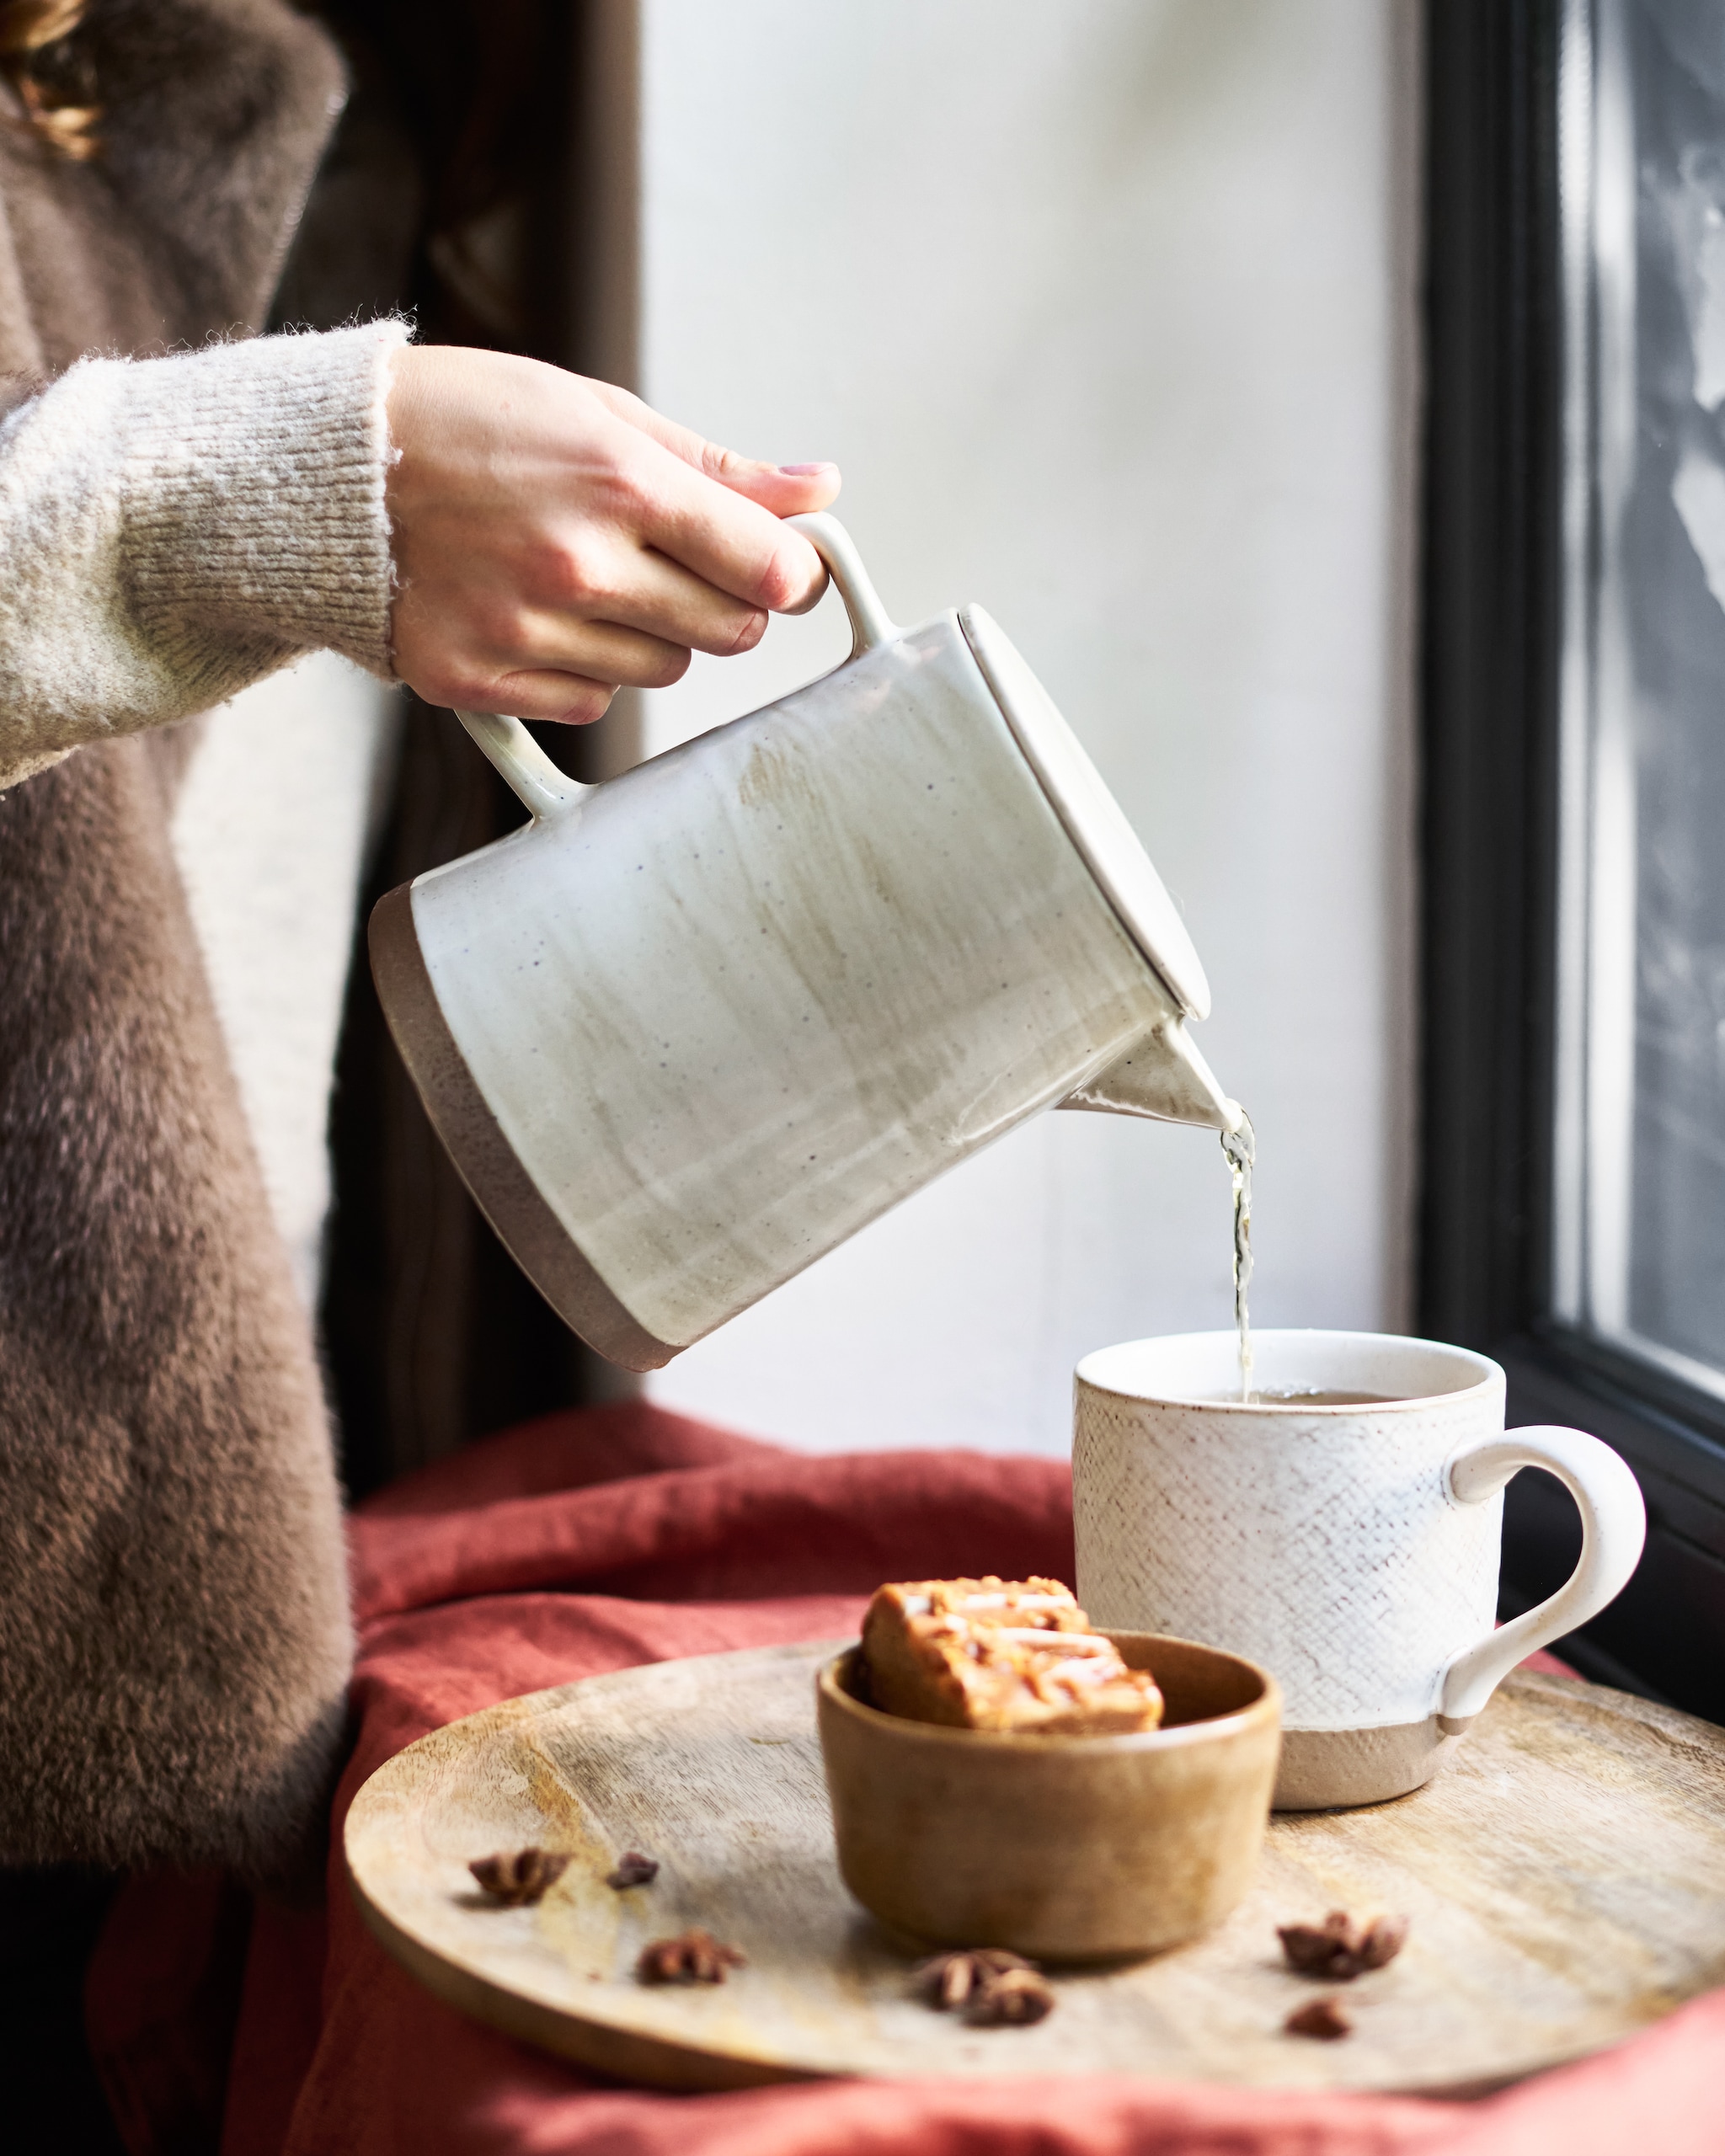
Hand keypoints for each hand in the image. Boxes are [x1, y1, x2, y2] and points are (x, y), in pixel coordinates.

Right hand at [384, 345, 841, 722]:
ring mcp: (522, 630)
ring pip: (662, 671)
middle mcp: (574, 564)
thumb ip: (717, 465)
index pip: (766, 566)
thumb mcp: (595, 411)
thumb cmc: (465, 421)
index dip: (792, 571)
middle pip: (728, 632)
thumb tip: (820, 492)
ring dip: (652, 633)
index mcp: (617, 482)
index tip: (782, 564)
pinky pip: (588, 701)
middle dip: (726, 603)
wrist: (322, 471)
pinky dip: (586, 667)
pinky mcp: (476, 680)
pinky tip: (543, 613)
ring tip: (589, 576)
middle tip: (678, 563)